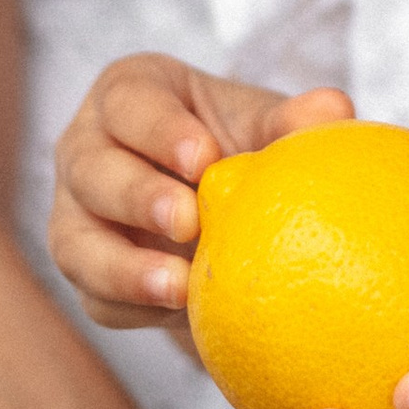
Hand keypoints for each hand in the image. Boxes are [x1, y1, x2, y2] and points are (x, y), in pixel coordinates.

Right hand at [50, 55, 353, 337]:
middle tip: (188, 222)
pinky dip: (134, 307)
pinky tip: (178, 315)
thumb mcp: (267, 126)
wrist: (226, 214)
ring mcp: (76, 212)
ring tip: (179, 286)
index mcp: (130, 94)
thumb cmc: (243, 147)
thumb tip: (333, 109)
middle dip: (136, 196)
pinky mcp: (86, 271)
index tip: (205, 158)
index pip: (129, 102)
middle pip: (89, 168)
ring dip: (124, 267)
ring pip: (75, 240)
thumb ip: (294, 120)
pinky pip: (96, 296)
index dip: (159, 129)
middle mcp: (88, 148)